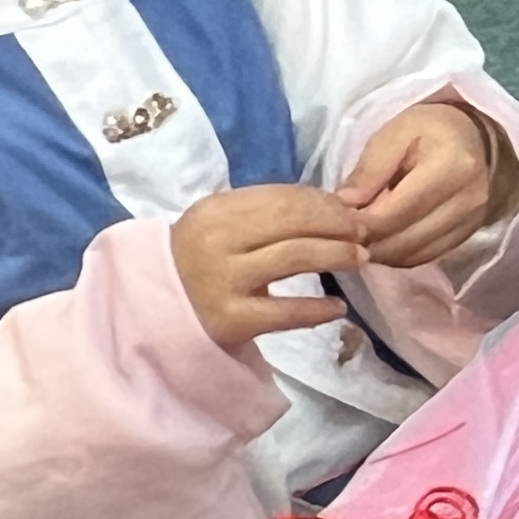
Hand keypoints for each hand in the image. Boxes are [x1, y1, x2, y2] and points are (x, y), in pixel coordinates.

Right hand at [171, 185, 365, 349]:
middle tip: (364, 233)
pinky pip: (285, 313)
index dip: (325, 203)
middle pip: (292, 222)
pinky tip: (337, 308)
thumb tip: (336, 205)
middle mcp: (215, 242)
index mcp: (215, 211)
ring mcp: (222, 281)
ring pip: (295, 257)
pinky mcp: (230, 320)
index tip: (353, 210)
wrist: (153, 313)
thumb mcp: (223, 226)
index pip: (283, 198)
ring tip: (361, 259)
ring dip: (337, 255)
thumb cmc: (199, 262)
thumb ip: (268, 213)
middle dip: (337, 224)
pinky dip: (318, 309)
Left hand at [339, 99, 512, 269]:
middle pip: (403, 241)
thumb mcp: (396, 132)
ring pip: (412, 255)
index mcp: (451, 167)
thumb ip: (370, 168)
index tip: (336, 218)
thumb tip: (345, 205)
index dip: (359, 223)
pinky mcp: (469, 236)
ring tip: (362, 234)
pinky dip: (398, 254)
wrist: (477, 139)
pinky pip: (424, 257)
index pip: (395, 213)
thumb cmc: (432, 129)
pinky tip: (384, 239)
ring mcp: (472, 222)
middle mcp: (468, 201)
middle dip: (366, 240)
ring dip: (380, 251)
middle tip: (343, 229)